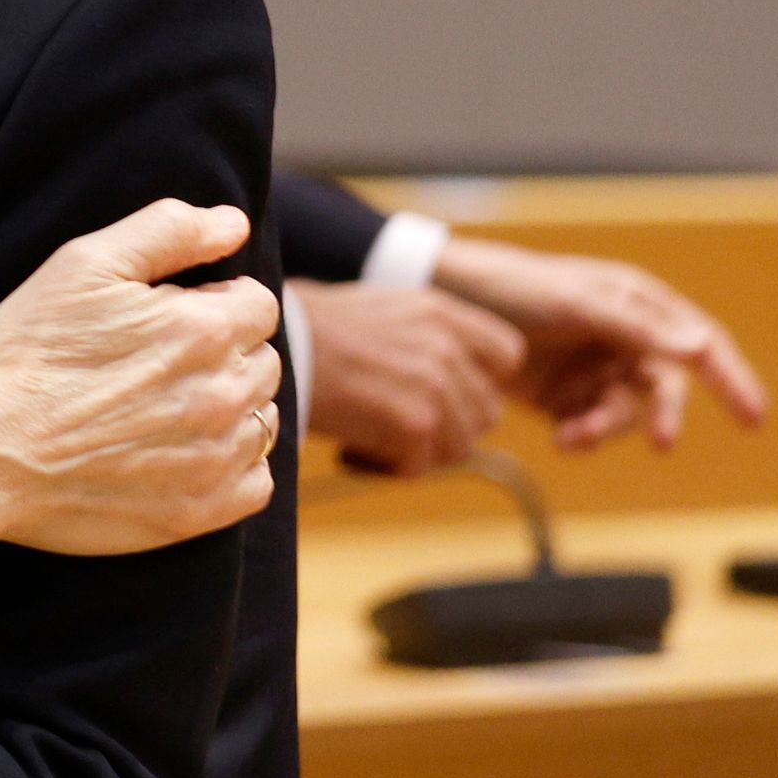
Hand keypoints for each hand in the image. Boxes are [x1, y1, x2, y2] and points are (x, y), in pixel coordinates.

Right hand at [0, 200, 281, 563]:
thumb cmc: (29, 352)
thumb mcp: (82, 266)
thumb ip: (167, 231)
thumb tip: (234, 223)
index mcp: (204, 330)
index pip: (259, 305)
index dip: (211, 303)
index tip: (165, 318)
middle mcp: (224, 395)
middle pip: (264, 361)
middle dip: (224, 354)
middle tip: (155, 363)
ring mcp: (217, 459)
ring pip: (262, 419)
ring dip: (228, 408)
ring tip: (162, 408)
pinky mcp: (202, 510)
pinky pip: (255, 482)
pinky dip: (231, 466)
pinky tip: (178, 452)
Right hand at [300, 281, 519, 475]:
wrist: (270, 344)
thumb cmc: (308, 329)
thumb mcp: (382, 309)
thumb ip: (428, 335)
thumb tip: (456, 380)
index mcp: (443, 312)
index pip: (507, 355)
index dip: (482, 380)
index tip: (444, 391)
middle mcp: (448, 346)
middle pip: (487, 412)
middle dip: (448, 427)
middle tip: (397, 426)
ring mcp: (436, 386)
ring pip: (459, 448)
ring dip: (417, 453)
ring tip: (369, 438)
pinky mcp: (415, 424)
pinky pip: (419, 468)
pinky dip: (383, 468)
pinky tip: (349, 450)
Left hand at [431, 234, 768, 453]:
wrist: (437, 299)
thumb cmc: (508, 286)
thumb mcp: (573, 301)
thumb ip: (635, 325)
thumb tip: (700, 344)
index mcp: (636, 304)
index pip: (699, 342)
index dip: (732, 379)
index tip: (755, 418)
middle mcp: (622, 337)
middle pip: (665, 387)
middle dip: (662, 415)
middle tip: (662, 441)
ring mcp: (593, 368)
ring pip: (626, 412)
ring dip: (608, 427)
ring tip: (574, 434)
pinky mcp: (562, 396)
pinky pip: (591, 426)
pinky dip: (583, 436)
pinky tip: (562, 438)